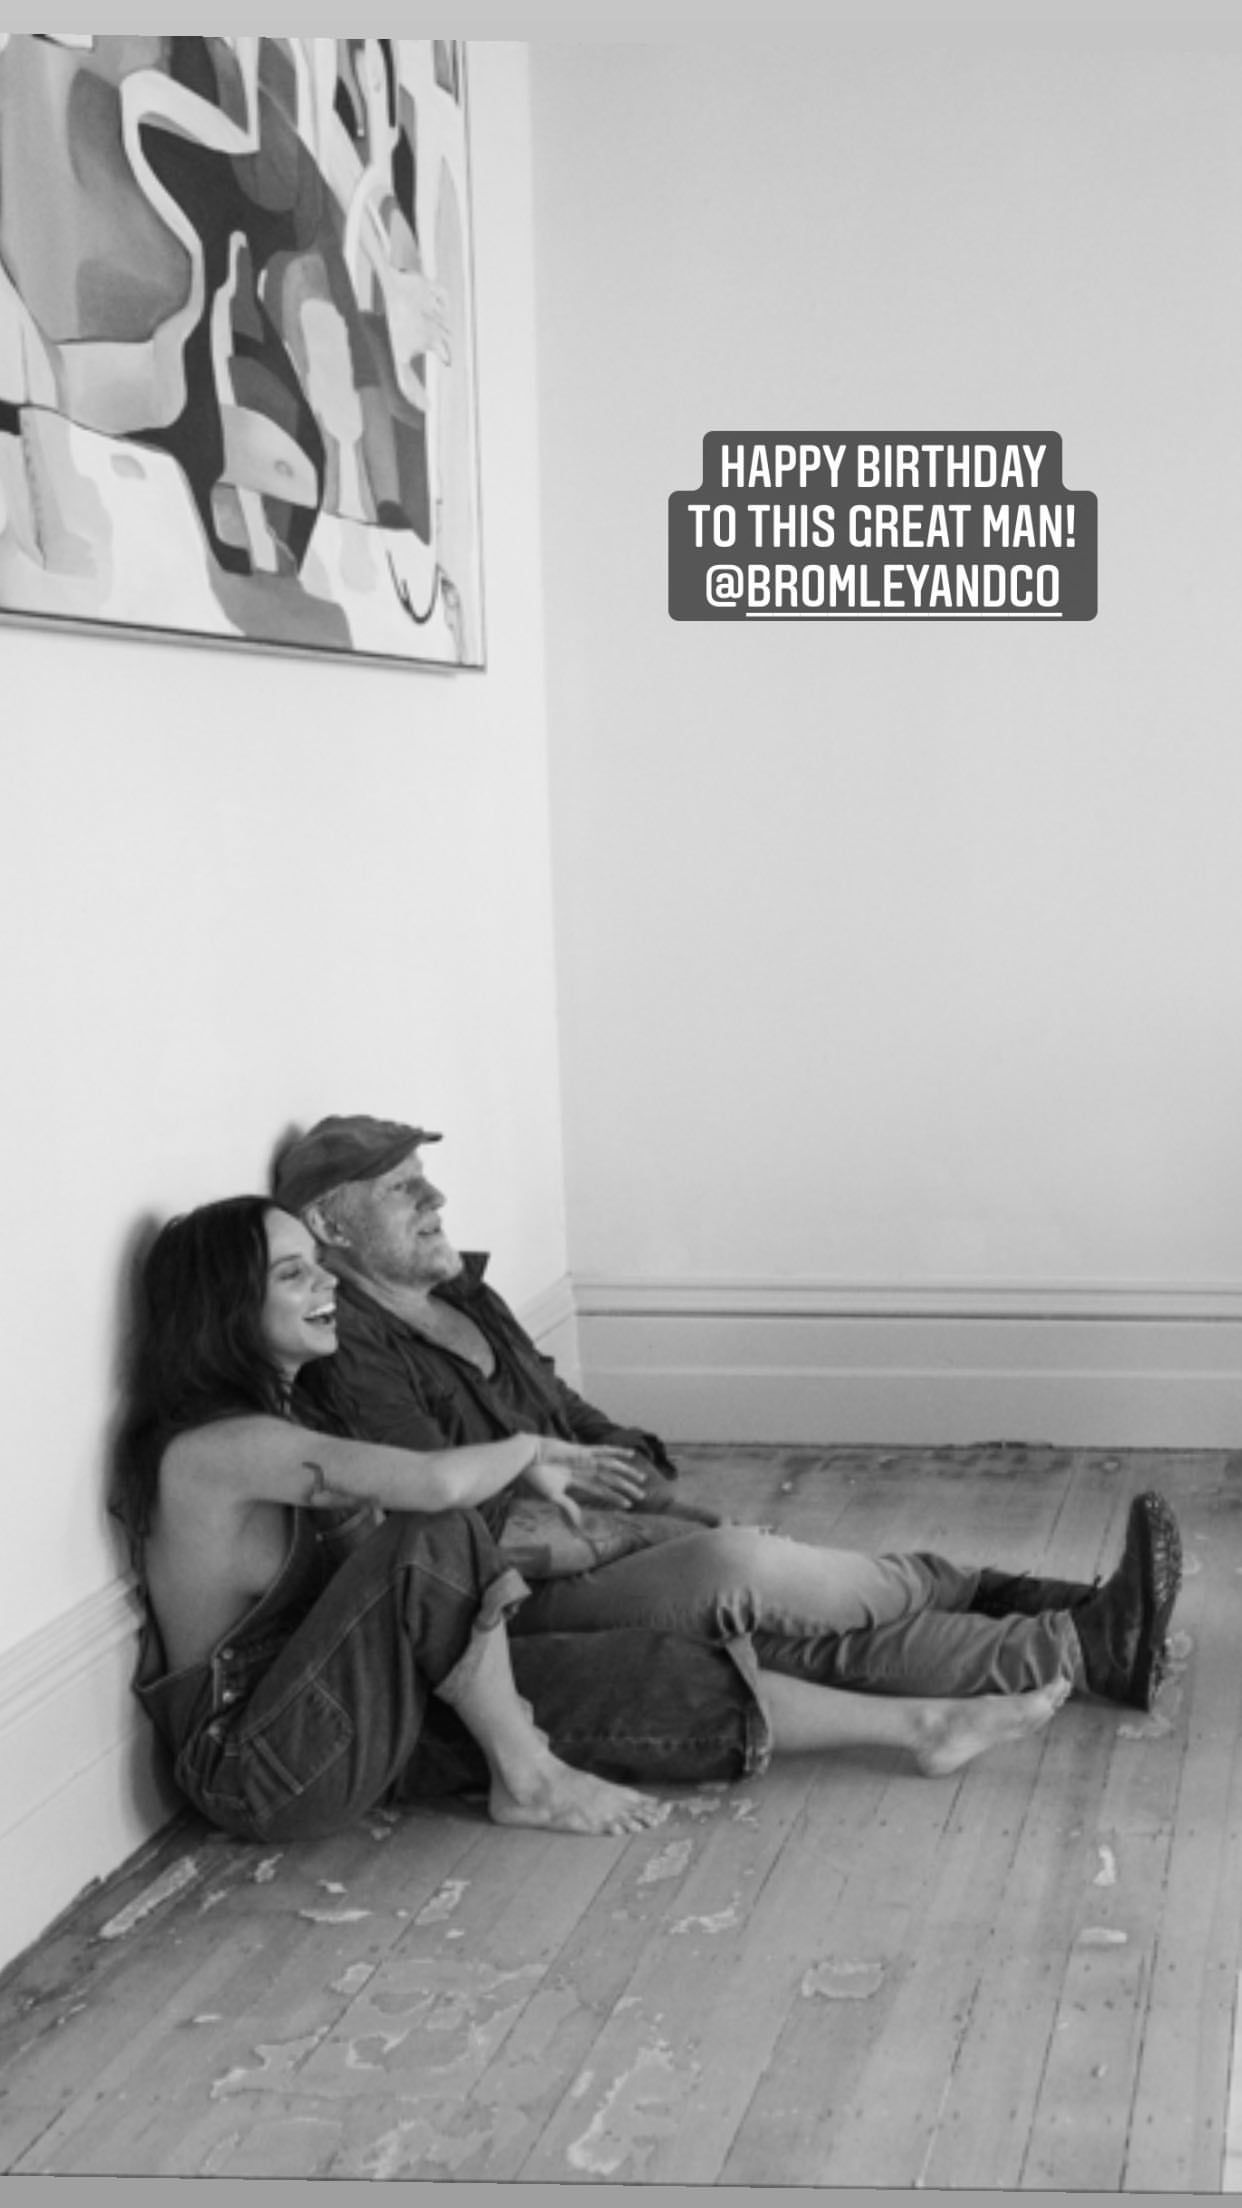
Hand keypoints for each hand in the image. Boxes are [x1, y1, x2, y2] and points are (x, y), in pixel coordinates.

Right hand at [523, 1439, 649, 1518]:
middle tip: (643, 1494)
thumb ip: (567, 1507)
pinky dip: (617, 1452)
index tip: (629, 1505)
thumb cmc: (534, 1477)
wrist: (525, 1458)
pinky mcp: (582, 1451)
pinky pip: (603, 1451)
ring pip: (611, 1467)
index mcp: (576, 1480)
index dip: (615, 1497)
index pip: (601, 1490)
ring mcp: (584, 1459)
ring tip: (642, 1478)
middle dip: (627, 1486)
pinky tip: (630, 1455)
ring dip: (627, 1472)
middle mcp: (584, 1469)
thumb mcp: (552, 1496)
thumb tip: (578, 1523)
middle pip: (611, 1479)